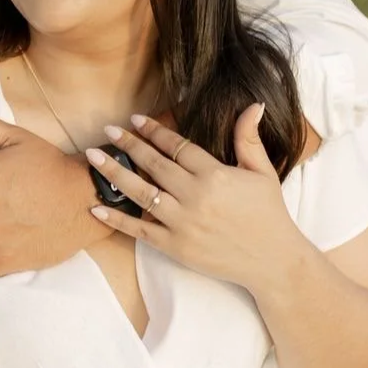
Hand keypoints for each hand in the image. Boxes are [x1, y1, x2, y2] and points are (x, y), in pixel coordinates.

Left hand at [85, 104, 305, 292]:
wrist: (273, 262)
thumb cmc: (269, 214)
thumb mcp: (262, 172)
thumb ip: (248, 137)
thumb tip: (252, 104)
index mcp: (214, 174)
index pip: (176, 146)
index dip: (154, 131)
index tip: (136, 119)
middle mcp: (195, 196)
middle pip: (153, 164)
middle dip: (128, 145)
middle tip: (108, 130)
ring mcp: (182, 222)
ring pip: (141, 192)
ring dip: (114, 173)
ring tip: (93, 157)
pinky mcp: (175, 246)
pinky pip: (139, 230)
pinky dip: (116, 220)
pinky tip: (96, 208)